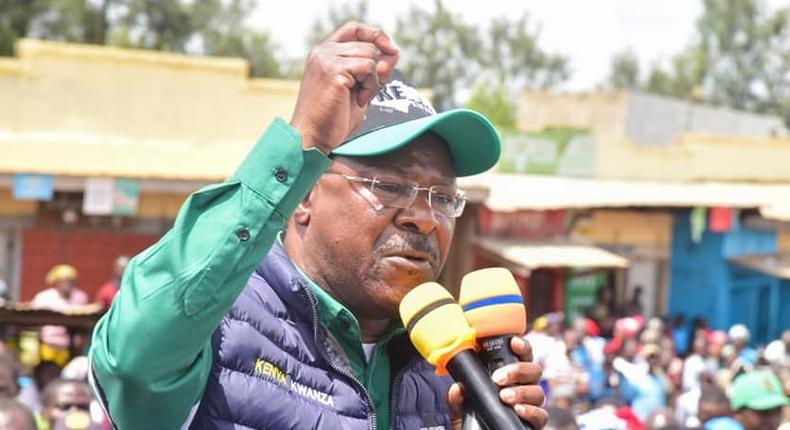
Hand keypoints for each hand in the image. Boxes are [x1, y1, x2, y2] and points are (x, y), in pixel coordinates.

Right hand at [290, 21, 398, 153]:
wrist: (313, 137)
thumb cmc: (333, 118)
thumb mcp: (359, 89)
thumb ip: (374, 71)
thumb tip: (394, 51)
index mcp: (325, 53)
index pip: (354, 29)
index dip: (375, 35)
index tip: (391, 49)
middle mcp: (323, 51)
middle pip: (368, 44)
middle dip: (378, 68)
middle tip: (367, 92)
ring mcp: (326, 59)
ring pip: (370, 54)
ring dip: (373, 79)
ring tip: (360, 98)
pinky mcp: (333, 70)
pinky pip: (368, 67)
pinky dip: (371, 86)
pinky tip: (359, 101)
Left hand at [447, 336, 548, 428]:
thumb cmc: (474, 418)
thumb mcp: (460, 407)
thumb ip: (457, 397)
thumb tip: (458, 388)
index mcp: (509, 376)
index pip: (522, 355)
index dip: (522, 346)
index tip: (513, 342)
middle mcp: (524, 387)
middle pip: (534, 370)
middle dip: (518, 370)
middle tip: (497, 378)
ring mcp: (531, 404)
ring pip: (538, 392)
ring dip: (521, 392)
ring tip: (504, 396)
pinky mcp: (535, 422)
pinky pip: (541, 415)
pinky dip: (531, 411)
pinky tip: (518, 410)